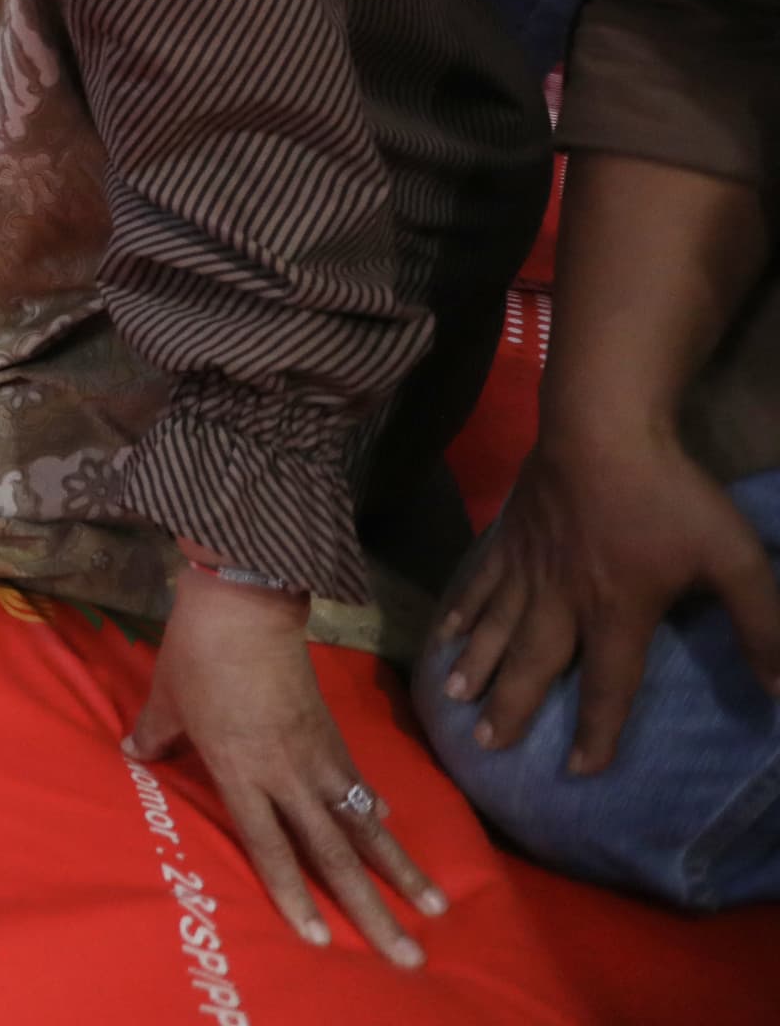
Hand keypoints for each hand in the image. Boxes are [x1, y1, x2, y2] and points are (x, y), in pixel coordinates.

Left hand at [127, 566, 443, 965]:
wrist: (245, 602)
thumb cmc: (197, 652)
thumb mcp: (166, 697)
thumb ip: (155, 733)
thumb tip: (134, 751)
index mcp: (241, 771)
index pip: (270, 847)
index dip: (293, 895)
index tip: (320, 940)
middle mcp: (287, 774)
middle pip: (335, 853)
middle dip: (373, 908)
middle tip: (408, 955)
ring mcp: (318, 755)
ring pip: (366, 825)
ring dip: (401, 868)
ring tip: (436, 909)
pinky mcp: (334, 733)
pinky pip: (359, 783)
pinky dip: (376, 809)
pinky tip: (392, 828)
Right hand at [434, 431, 779, 767]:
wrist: (601, 424)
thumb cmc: (667, 491)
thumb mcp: (732, 555)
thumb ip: (760, 623)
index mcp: (617, 611)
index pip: (607, 685)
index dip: (596, 731)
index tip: (580, 770)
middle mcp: (563, 600)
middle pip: (533, 662)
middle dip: (512, 707)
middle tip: (487, 745)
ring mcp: (528, 567)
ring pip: (496, 627)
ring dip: (478, 666)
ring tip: (457, 700)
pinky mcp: (509, 535)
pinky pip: (480, 581)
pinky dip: (462, 610)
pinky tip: (447, 633)